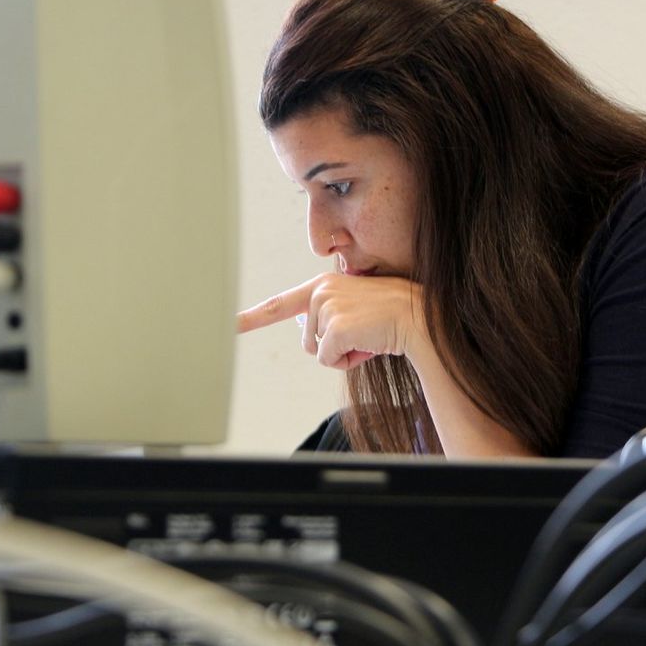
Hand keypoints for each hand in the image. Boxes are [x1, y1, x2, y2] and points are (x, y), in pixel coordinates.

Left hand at [236, 273, 425, 369]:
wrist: (417, 316)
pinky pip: (328, 360)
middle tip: (362, 332)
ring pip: (317, 351)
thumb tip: (311, 340)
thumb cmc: (390, 317)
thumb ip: (330, 317)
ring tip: (367, 335)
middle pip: (307, 340)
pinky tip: (368, 343)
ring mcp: (326, 307)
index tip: (228, 323)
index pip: (280, 303)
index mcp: (322, 284)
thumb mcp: (356, 309)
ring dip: (342, 353)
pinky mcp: (335, 327)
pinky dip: (348, 361)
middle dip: (332, 346)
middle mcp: (320, 291)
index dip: (251, 317)